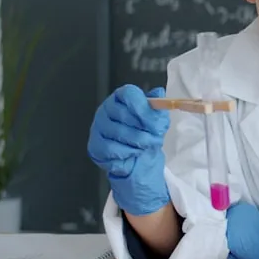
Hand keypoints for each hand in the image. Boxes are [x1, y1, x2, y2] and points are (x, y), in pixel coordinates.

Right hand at [87, 85, 170, 215]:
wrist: (135, 165)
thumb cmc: (145, 139)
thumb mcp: (155, 123)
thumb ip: (157, 110)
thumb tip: (162, 93)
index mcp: (119, 102)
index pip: (127, 94)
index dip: (143, 106)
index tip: (156, 119)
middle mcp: (104, 114)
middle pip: (125, 115)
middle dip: (145, 128)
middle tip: (155, 137)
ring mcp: (98, 132)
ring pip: (121, 134)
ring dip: (139, 142)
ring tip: (146, 147)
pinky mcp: (96, 149)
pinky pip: (114, 150)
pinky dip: (127, 154)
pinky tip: (133, 155)